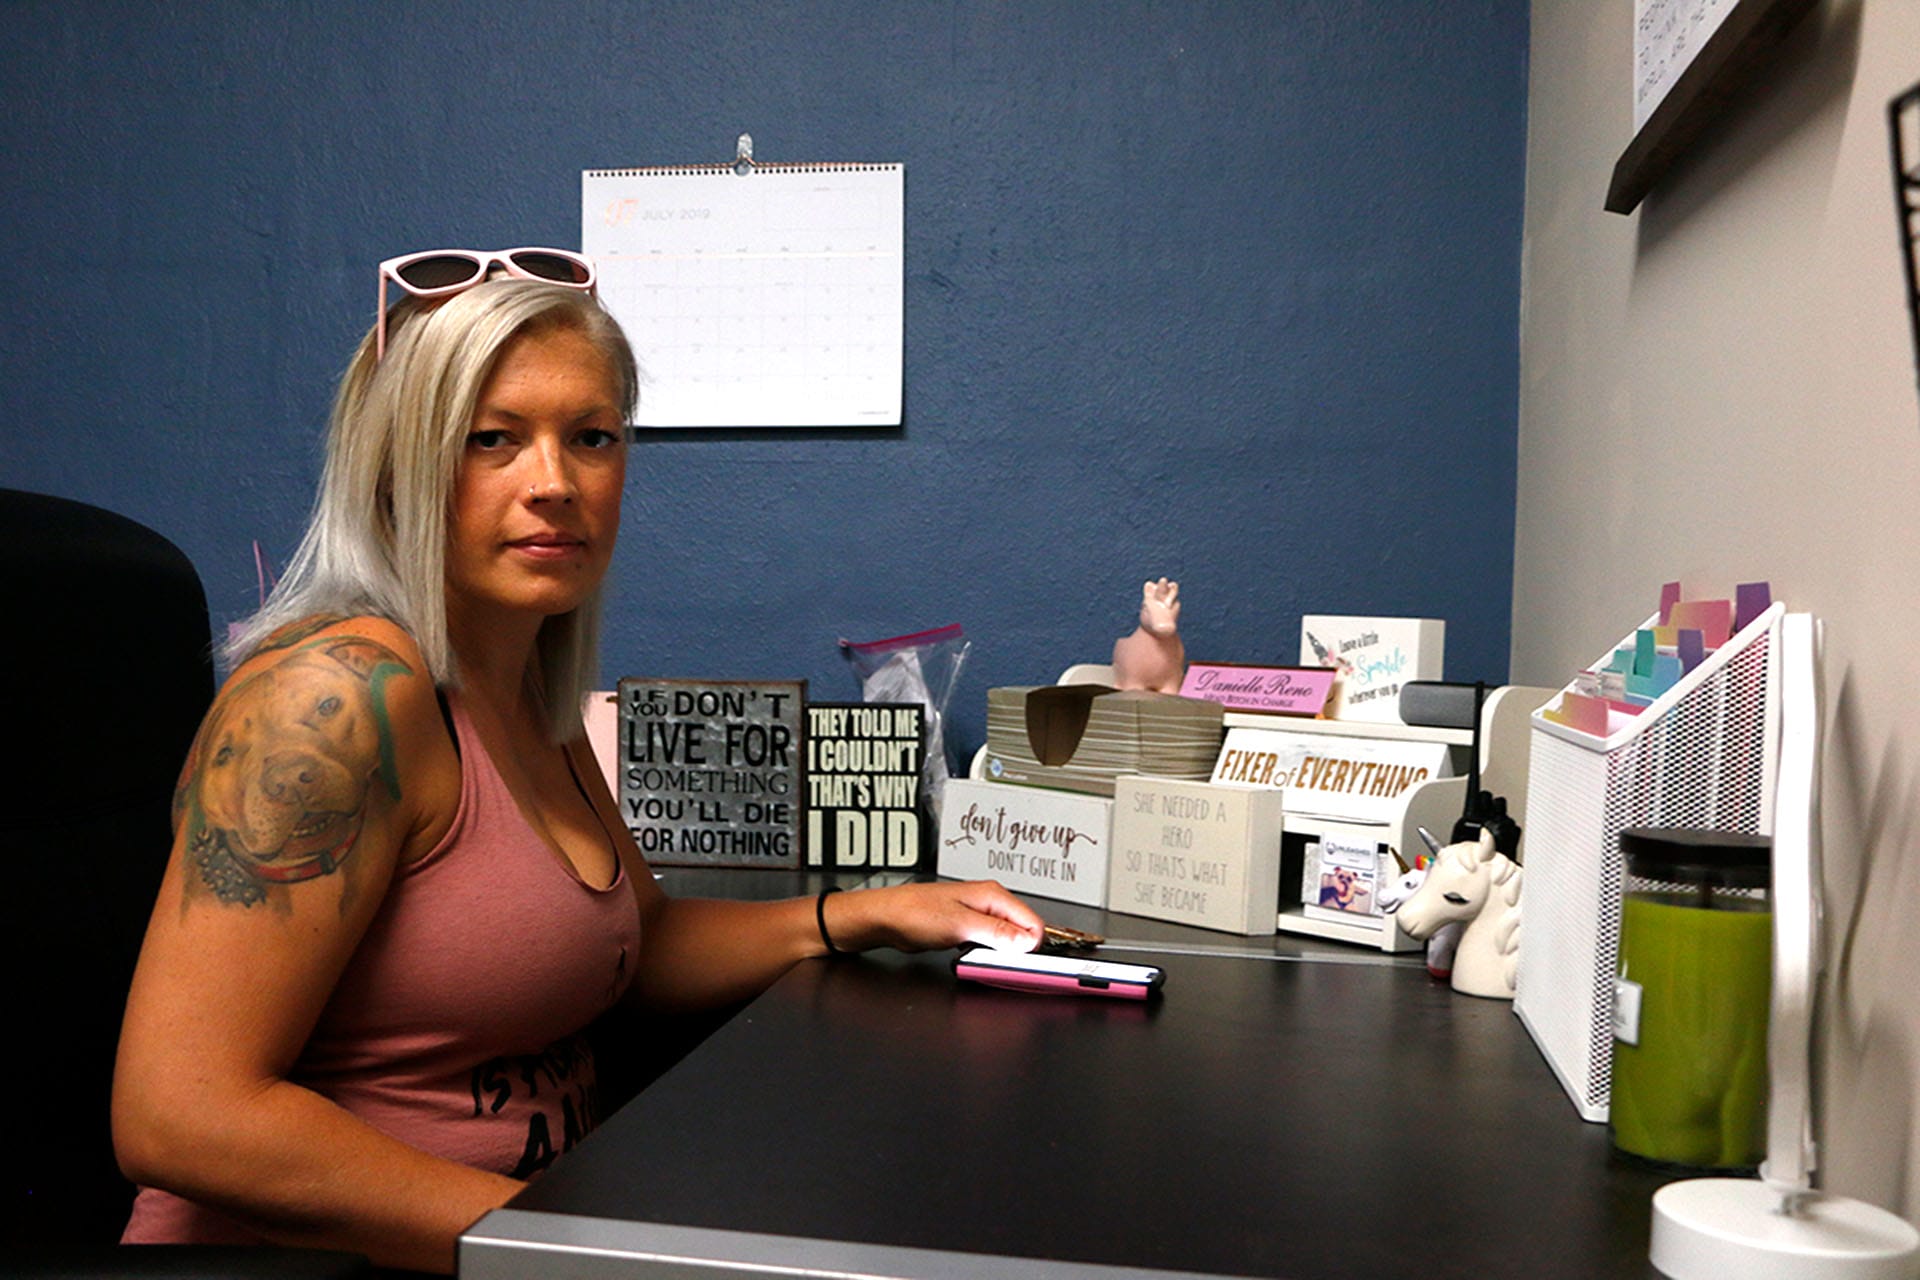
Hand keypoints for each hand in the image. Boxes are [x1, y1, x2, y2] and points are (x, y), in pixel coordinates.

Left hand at [827, 880, 1044, 954]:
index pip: (1032, 923)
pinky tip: (970, 957)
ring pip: (1006, 941)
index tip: (1021, 964)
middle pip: (1022, 933)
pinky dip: (984, 955)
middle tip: (994, 963)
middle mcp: (989, 903)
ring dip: (998, 955)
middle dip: (1014, 952)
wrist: (886, 919)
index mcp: (993, 896)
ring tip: (977, 958)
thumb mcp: (959, 925)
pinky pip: (988, 945)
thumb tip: (1026, 941)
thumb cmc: (914, 913)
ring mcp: (979, 916)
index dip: (1031, 947)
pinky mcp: (968, 929)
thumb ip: (996, 933)